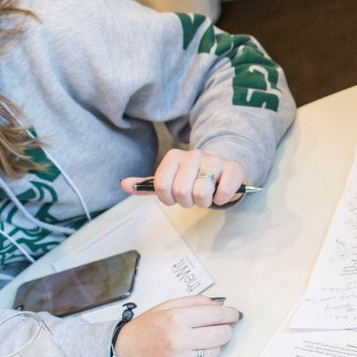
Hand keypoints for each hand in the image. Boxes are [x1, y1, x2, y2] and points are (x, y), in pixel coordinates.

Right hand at [113, 295, 239, 356]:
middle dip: (225, 330)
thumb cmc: (145, 329)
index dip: (230, 314)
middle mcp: (178, 340)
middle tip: (220, 328)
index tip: (235, 315)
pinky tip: (182, 356)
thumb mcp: (165, 307)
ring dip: (210, 346)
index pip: (216, 314)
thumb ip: (194, 302)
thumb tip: (221, 304)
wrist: (120, 355)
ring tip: (194, 343)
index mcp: (175, 318)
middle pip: (222, 335)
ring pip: (215, 352)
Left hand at [121, 148, 247, 207]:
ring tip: (208, 195)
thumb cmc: (194, 178)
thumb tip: (123, 184)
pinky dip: (221, 200)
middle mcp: (193, 154)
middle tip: (193, 196)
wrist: (225, 169)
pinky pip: (222, 193)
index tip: (175, 196)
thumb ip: (146, 184)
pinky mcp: (233, 169)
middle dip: (187, 201)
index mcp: (174, 156)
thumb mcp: (169, 180)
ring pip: (201, 193)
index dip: (168, 198)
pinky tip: (221, 193)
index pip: (161, 186)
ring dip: (204, 202)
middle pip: (181, 192)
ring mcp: (214, 161)